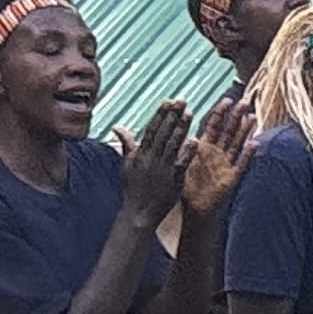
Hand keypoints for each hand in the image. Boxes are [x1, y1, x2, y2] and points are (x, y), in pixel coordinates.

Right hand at [117, 101, 194, 227]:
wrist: (138, 213)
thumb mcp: (126, 165)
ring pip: (173, 144)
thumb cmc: (132, 189)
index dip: (161, 114)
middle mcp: (151, 158)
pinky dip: (187, 152)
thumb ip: (127, 145)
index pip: (152, 129)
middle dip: (173, 115)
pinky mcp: (173, 179)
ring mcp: (163, 168)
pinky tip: (195, 140)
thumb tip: (117, 127)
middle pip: (163, 133)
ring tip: (190, 113)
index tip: (169, 101)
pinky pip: (181, 163)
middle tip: (183, 100)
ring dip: (182, 128)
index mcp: (140, 154)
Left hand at [180, 91, 255, 216]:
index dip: (220, 113)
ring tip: (252, 117)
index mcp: (204, 147)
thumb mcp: (180, 163)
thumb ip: (181, 148)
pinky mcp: (232, 176)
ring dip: (245, 131)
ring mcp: (226, 163)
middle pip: (229, 131)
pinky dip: (247, 154)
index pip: (214, 126)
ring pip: (237, 143)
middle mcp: (217, 153)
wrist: (193, 208)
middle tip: (244, 102)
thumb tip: (179, 132)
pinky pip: (241, 163)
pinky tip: (255, 143)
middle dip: (236, 116)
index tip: (226, 100)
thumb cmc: (186, 186)